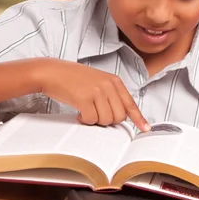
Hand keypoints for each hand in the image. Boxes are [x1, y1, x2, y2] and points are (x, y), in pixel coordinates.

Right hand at [33, 58, 150, 131]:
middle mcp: (108, 85)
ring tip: (86, 110)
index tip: (145, 128)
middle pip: (119, 117)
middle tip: (97, 114)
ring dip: (95, 120)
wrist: (53, 72)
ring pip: (106, 120)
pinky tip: (79, 112)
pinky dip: (84, 120)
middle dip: (108, 121)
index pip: (131, 103)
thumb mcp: (98, 81)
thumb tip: (120, 114)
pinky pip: (91, 119)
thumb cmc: (74, 78)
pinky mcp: (84, 98)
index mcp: (114, 81)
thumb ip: (111, 94)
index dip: (139, 118)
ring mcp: (97, 91)